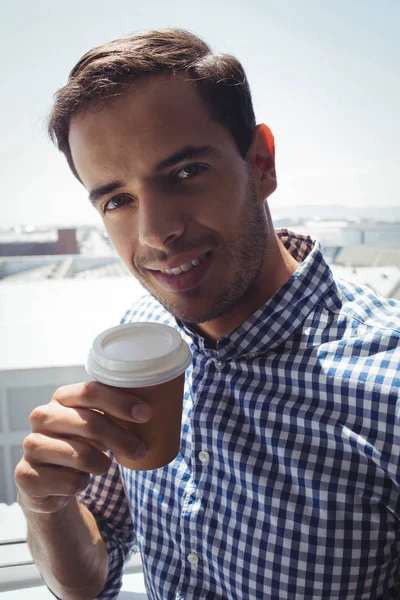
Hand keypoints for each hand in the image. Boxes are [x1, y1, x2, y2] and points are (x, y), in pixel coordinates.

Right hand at [15, 381, 151, 513]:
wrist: (48, 482)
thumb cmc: (80, 444)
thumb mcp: (95, 425)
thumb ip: (114, 413)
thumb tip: (158, 412)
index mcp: (61, 398)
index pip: (91, 391)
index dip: (120, 402)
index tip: (146, 414)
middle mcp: (42, 417)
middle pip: (90, 423)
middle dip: (121, 438)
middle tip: (140, 451)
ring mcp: (32, 445)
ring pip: (82, 455)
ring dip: (102, 464)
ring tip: (104, 466)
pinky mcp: (27, 475)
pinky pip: (71, 481)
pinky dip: (83, 484)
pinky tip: (79, 480)